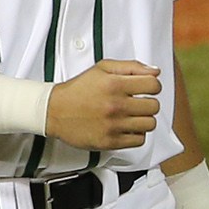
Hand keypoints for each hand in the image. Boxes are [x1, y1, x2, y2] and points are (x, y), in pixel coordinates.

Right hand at [45, 59, 162, 151]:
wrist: (53, 110)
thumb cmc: (78, 90)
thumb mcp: (102, 68)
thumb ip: (131, 66)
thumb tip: (155, 71)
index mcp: (115, 84)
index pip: (154, 85)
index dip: (152, 86)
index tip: (146, 89)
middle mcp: (115, 105)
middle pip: (154, 106)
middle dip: (148, 103)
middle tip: (137, 103)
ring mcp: (113, 125)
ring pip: (150, 124)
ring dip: (143, 119)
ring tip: (132, 116)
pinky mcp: (110, 141)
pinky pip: (139, 140)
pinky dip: (135, 134)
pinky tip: (126, 127)